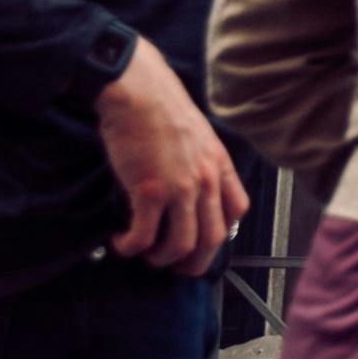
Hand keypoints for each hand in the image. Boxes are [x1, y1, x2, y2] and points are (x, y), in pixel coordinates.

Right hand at [94, 36, 246, 275]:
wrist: (139, 91)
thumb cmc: (160, 108)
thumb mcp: (196, 135)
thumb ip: (198, 163)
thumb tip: (186, 190)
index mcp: (219, 164)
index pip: (237, 210)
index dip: (220, 233)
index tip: (202, 241)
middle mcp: (206, 179)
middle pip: (213, 238)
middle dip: (194, 261)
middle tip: (175, 267)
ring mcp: (180, 187)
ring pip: (182, 245)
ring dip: (162, 259)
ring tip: (145, 254)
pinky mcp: (150, 191)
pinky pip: (144, 236)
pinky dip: (132, 247)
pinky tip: (121, 242)